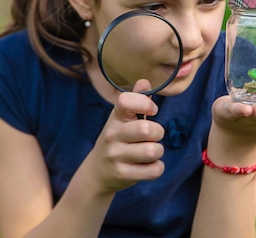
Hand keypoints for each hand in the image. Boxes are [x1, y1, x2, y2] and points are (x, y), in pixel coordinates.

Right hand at [89, 79, 164, 193]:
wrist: (97, 172)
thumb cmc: (118, 139)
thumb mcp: (122, 119)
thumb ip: (137, 100)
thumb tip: (145, 81)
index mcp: (115, 117)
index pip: (126, 101)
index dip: (145, 103)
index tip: (152, 111)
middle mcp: (112, 134)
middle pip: (146, 129)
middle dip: (159, 132)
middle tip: (154, 136)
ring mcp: (115, 155)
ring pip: (152, 151)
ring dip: (158, 151)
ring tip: (150, 152)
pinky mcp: (122, 174)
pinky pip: (153, 170)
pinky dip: (157, 168)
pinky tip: (148, 166)